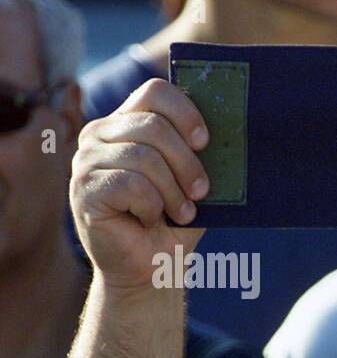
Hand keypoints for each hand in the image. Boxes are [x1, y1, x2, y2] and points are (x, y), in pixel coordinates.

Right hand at [70, 79, 209, 291]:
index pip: (154, 91)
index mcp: (127, 123)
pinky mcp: (83, 188)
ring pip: (144, 157)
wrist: (153, 266)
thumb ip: (201, 152)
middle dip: (187, 163)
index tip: (205, 142)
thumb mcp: (194, 180)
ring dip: (173, 191)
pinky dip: (152, 206)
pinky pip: (130, 184)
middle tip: (200, 193)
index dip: (185, 113)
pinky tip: (150, 219)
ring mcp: (86, 159)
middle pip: (153, 125)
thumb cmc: (175, 221)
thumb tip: (232, 128)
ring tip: (182, 212)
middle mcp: (100, 134)